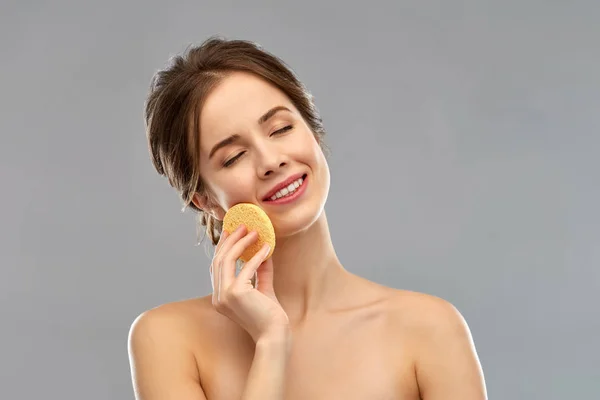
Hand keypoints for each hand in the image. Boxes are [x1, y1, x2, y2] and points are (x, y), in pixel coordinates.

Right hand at [210, 224, 289, 342]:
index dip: (223, 247)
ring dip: (241, 243)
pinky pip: (246, 268)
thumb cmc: (269, 316)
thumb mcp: (262, 288)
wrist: (274, 335)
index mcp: (220, 297)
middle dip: (230, 240)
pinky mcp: (236, 293)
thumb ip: (260, 271)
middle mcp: (218, 297)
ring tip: (254, 232)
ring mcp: (225, 295)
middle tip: (242, 226)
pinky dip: (256, 256)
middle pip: (219, 260)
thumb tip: (263, 250)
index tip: (232, 231)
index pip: (217, 267)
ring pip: (227, 260)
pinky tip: (267, 248)